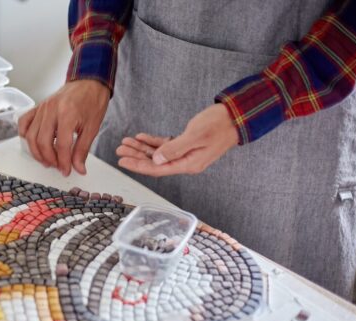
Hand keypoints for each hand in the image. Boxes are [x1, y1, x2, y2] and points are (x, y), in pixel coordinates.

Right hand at [18, 80, 109, 175]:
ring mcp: (42, 108)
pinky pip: (24, 122)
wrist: (89, 82)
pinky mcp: (38, 107)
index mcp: (67, 114)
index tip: (67, 170)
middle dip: (49, 159)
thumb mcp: (92, 127)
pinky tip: (33, 143)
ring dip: (37, 152)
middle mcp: (51, 110)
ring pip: (31, 135)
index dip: (63, 162)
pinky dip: (25, 134)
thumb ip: (82, 149)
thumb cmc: (93, 101)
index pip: (61, 145)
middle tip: (58, 167)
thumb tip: (78, 168)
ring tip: (47, 160)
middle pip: (42, 142)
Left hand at [116, 104, 238, 176]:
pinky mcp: (186, 144)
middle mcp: (186, 162)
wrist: (236, 116)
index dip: (138, 166)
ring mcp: (186, 154)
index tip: (123, 162)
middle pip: (155, 162)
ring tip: (125, 143)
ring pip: (158, 154)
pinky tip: (141, 138)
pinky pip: (165, 146)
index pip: (158, 169)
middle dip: (136, 156)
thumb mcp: (196, 135)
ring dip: (141, 148)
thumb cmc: (219, 124)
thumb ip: (176, 148)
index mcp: (189, 164)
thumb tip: (158, 159)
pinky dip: (152, 142)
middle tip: (119, 150)